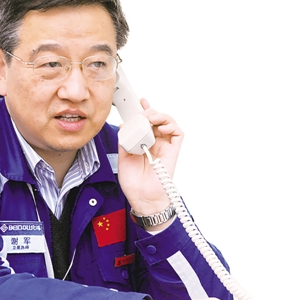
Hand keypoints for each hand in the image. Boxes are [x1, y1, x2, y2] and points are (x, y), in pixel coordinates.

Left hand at [117, 99, 183, 226]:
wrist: (142, 197)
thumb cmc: (134, 182)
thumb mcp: (123, 157)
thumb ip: (125, 140)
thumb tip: (125, 125)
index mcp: (143, 143)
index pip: (146, 123)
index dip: (144, 110)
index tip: (139, 101)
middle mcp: (155, 142)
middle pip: (157, 119)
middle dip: (149, 111)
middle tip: (142, 111)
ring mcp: (165, 146)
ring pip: (168, 122)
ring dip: (159, 115)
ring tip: (150, 117)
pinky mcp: (173, 151)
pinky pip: (177, 133)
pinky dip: (170, 125)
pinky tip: (160, 127)